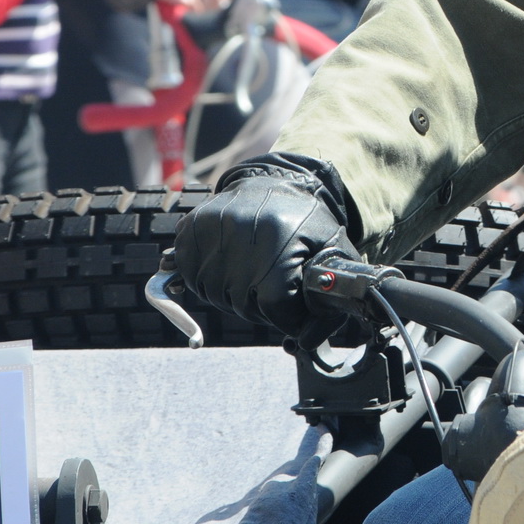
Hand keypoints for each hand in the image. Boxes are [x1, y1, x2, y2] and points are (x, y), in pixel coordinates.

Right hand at [173, 154, 356, 337]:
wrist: (275, 181)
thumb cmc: (307, 222)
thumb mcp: (333, 251)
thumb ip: (330, 299)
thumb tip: (307, 342)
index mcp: (280, 241)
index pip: (274, 306)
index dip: (284, 316)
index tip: (290, 308)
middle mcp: (242, 233)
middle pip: (242, 305)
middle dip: (259, 305)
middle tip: (271, 281)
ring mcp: (213, 229)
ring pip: (213, 294)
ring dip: (231, 292)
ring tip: (252, 266)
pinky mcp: (192, 227)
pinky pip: (190, 275)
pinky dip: (207, 277)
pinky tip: (228, 261)